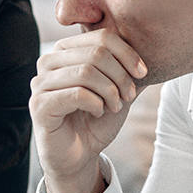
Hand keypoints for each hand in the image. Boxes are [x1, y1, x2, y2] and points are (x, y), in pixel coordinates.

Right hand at [29, 29, 147, 192]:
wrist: (79, 155)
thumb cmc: (95, 120)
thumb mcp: (117, 89)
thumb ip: (128, 68)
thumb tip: (152, 50)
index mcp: (66, 50)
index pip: (102, 37)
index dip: (128, 54)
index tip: (143, 74)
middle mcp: (48, 61)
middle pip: (96, 53)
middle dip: (121, 76)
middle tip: (129, 95)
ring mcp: (40, 83)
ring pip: (86, 72)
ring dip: (110, 91)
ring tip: (115, 106)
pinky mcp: (39, 105)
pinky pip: (77, 94)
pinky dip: (96, 104)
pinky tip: (99, 112)